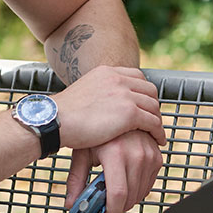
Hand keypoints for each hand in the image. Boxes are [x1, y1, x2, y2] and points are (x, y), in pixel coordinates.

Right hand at [50, 66, 164, 155]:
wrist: (54, 121)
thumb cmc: (62, 115)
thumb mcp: (82, 94)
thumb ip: (97, 94)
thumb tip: (100, 105)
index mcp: (106, 72)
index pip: (136, 77)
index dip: (143, 92)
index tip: (145, 105)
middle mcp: (118, 79)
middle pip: (148, 90)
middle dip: (153, 105)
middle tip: (153, 120)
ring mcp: (125, 94)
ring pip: (153, 106)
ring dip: (157, 120)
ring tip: (156, 133)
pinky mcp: (129, 113)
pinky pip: (152, 122)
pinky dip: (158, 132)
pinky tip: (157, 140)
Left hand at [70, 126, 162, 212]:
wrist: (114, 111)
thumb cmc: (93, 133)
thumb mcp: (82, 154)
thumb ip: (77, 181)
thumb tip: (71, 206)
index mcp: (116, 153)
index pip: (117, 194)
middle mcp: (136, 153)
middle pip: (130, 197)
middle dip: (118, 210)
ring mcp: (149, 154)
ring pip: (141, 192)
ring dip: (128, 202)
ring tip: (114, 200)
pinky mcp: (156, 156)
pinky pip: (149, 183)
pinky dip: (138, 191)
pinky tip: (126, 188)